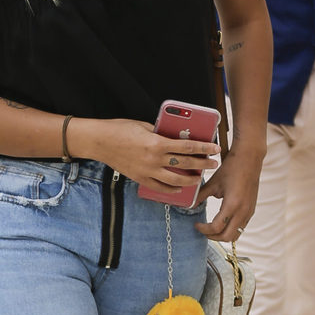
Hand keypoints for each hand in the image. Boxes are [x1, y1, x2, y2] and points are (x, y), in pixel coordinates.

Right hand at [87, 118, 218, 192]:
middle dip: (202, 164)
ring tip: (199, 177)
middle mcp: (153, 159)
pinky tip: (179, 188)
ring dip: (190, 180)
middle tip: (213, 163)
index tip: (215, 148)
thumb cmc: (120, 129)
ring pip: (175, 180)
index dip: (203, 147)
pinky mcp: (139, 178)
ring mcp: (146, 171)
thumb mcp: (144, 125)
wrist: (99, 141)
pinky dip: (171, 189)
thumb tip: (176, 136)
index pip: (187, 146)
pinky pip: (159, 187)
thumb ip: (161, 132)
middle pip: (185, 164)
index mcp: (156, 143)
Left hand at [195, 149, 261, 242]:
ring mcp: (249, 212)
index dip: (203, 229)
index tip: (196, 224)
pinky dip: (230, 228)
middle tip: (202, 230)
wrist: (249, 159)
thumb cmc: (231, 168)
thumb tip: (189, 206)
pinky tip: (222, 220)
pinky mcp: (251, 210)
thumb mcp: (213, 183)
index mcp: (232, 204)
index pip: (216, 228)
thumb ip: (200, 196)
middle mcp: (243, 211)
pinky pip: (241, 227)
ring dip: (222, 235)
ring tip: (211, 228)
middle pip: (227, 237)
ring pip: (236, 234)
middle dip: (212, 236)